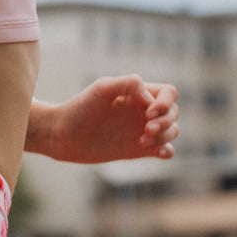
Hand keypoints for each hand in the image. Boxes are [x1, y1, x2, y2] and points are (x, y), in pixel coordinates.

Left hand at [39, 76, 178, 163]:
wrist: (62, 135)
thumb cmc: (79, 108)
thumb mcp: (101, 89)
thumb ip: (127, 84)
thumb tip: (150, 100)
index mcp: (137, 94)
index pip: (168, 93)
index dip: (165, 102)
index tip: (148, 112)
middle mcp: (142, 111)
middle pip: (174, 113)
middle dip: (166, 121)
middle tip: (146, 129)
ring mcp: (141, 131)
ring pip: (172, 131)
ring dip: (166, 135)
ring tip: (143, 140)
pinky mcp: (138, 149)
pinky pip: (165, 150)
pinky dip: (168, 150)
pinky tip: (159, 152)